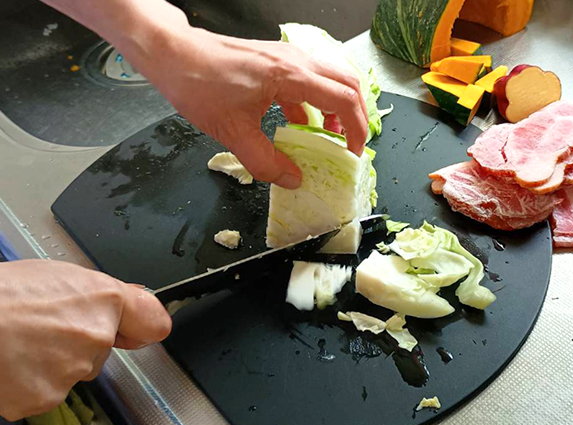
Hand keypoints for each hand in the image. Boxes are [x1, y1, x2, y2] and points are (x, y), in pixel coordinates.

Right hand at [0, 260, 170, 420]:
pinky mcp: (44, 398)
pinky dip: (30, 382)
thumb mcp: (57, 275)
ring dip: (53, 362)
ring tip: (20, 340)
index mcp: (104, 301)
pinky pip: (46, 391)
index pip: (154, 322)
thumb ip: (100, 293)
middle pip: (102, 350)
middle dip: (79, 341)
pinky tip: (12, 362)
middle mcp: (95, 338)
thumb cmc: (0, 294)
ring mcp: (70, 372)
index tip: (137, 329)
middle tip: (43, 326)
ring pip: (73, 371)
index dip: (143, 326)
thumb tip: (130, 300)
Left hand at [143, 27, 368, 188]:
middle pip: (347, 83)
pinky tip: (300, 124)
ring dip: (336, 108)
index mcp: (291, 75)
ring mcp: (287, 57)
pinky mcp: (276, 61)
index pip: (343, 98)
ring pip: (330, 80)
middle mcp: (296, 60)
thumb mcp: (233, 132)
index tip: (354, 153)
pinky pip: (309, 81)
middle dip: (355, 116)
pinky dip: (314, 104)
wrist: (174, 54)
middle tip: (350, 145)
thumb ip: (265, 161)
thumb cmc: (200, 86)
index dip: (356, 128)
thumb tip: (293, 180)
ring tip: (328, 137)